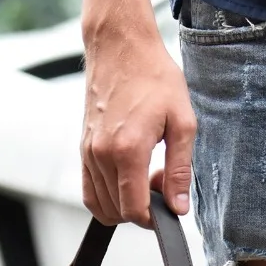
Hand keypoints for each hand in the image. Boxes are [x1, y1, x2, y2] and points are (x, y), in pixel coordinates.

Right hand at [81, 25, 195, 226]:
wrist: (121, 47)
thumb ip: (180, 170)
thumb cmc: (154, 78)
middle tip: (161, 182)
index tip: (169, 204)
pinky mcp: (83, 148)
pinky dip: (108, 197)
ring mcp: (88, 152)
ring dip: (125, 203)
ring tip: (146, 176)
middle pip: (118, 212)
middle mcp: (101, 154)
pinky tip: (128, 178)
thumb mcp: (183, 123)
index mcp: (128, 150)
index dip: (155, 218)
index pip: (134, 210)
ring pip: (101, 205)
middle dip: (142, 209)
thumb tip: (178, 207)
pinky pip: (89, 191)